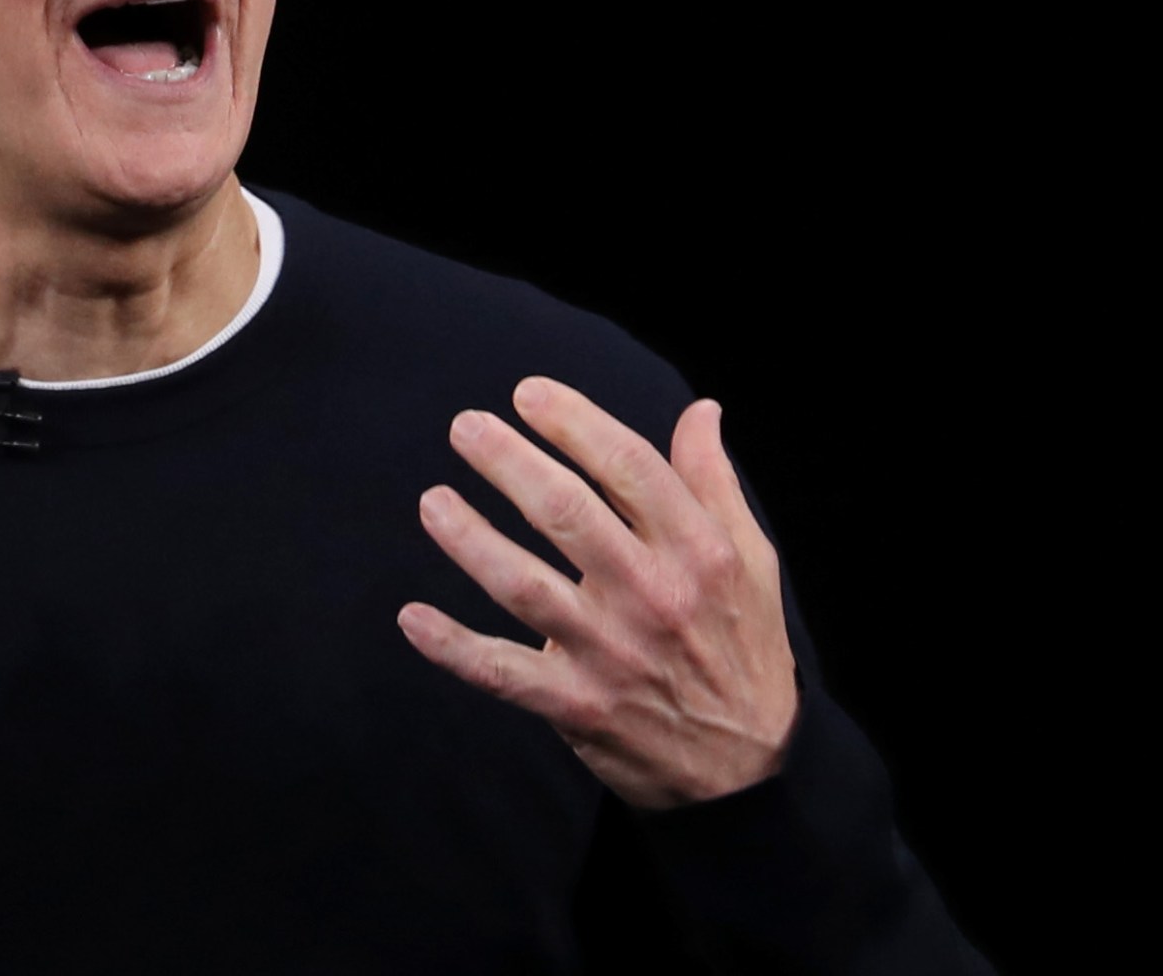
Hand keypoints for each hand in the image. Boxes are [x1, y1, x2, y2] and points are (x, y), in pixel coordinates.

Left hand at [397, 378, 796, 808]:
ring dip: (469, 539)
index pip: (630, 467)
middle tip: (465, 426)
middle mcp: (653, 596)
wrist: (748, 770)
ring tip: (433, 502)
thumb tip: (701, 410)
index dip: (574, 422)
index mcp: (698, 552)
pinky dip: (451, 646)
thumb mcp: (751, 561)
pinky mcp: (577, 705)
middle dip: (507, 461)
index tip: (527, 393)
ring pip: (523, 585)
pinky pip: (501, 672)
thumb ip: (716, 483)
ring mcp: (610, 653)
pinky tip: (411, 617)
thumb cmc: (743, 649)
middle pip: (566, 513)